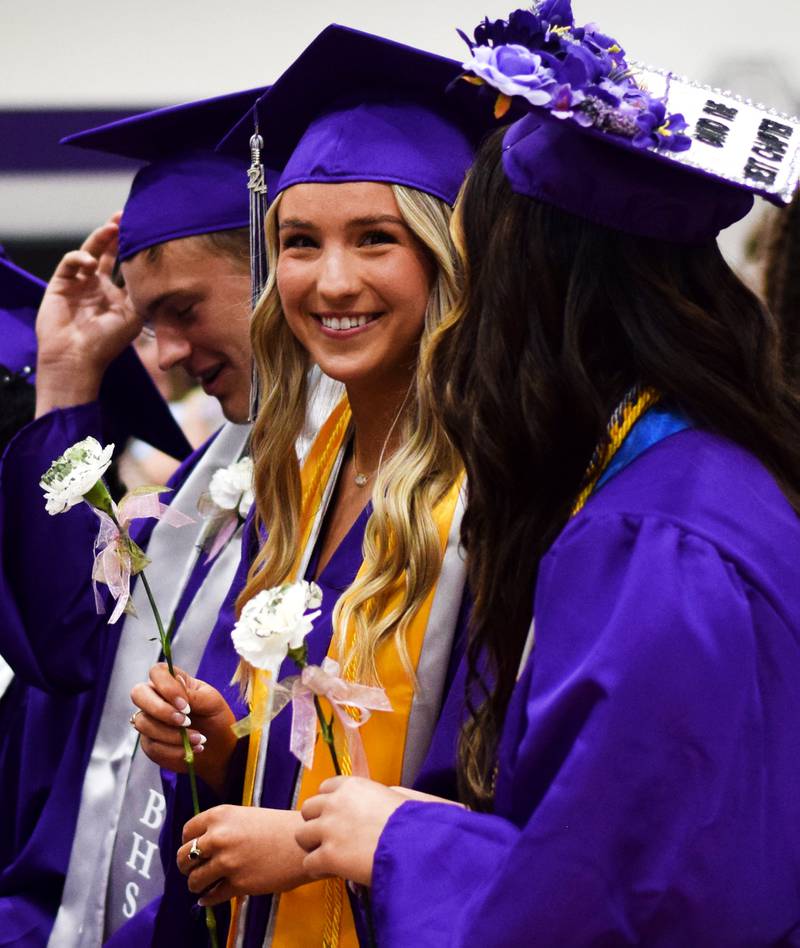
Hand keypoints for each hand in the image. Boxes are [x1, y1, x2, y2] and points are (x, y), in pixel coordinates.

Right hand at [35, 214, 141, 415]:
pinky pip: (70, 262)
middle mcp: (98, 285)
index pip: (126, 264)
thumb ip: (148, 296)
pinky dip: (80, 257)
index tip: (146, 232)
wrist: (77, 358)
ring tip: (112, 228)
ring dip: (99, 238)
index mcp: (117, 294)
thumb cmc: (107, 343)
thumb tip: (170, 279)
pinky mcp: (61, 283)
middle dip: (116, 232)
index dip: (133, 249)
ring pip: (89, 251)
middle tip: (126, 215)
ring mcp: (79, 283)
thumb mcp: (135, 318)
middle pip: (107, 251)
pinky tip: (90, 262)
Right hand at [130, 663, 236, 795]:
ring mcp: (149, 720)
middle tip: (185, 721)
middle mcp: (155, 698)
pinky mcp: (149, 742)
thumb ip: (193, 695)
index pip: (157, 672)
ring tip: (198, 739)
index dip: (167, 687)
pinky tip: (192, 749)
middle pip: (138, 694)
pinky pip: (152, 746)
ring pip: (143, 723)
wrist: (218, 745)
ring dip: (172, 734)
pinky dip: (175, 750)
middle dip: (160, 710)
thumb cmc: (215, 716)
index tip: (186, 705)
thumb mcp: (211, 702)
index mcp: (172, 682)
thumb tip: (176, 690)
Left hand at [177, 805, 310, 905]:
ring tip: (204, 885)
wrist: (303, 843)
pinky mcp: (237, 884)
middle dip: (187, 866)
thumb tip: (201, 846)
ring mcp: (227, 862)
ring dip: (197, 885)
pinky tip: (211, 897)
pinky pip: (210, 897)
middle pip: (184, 857)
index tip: (194, 849)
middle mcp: (219, 837)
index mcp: (220, 815)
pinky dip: (208, 899)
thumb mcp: (246, 816)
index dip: (188, 842)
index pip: (187, 831)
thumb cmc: (279, 827)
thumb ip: (222, 827)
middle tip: (195, 870)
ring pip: (193, 880)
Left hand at [296, 776, 407, 885]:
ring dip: (313, 846)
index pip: (325, 788)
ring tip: (329, 856)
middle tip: (329, 837)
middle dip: (316, 822)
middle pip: (307, 809)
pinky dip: (318, 869)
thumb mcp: (396, 795)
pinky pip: (309, 863)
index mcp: (351, 786)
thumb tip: (386, 795)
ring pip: (301, 836)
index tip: (337, 815)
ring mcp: (329, 829)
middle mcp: (335, 803)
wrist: (415, 845)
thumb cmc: (413, 822)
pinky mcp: (328, 856)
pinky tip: (332, 872)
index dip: (329, 803)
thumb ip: (380, 793)